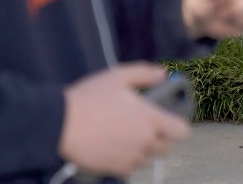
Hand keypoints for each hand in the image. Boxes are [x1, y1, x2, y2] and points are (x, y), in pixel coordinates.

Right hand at [58, 63, 190, 177]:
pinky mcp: (115, 170)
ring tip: (124, 134)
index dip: (177, 125)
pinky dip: (126, 160)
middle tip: (142, 125)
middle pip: (166, 147)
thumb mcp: (119, 76)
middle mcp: (145, 141)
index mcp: (151, 119)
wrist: (60, 125)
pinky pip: (130, 168)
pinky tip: (113, 145)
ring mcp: (131, 158)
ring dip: (142, 149)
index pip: (182, 131)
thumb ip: (146, 73)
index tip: (168, 120)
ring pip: (147, 158)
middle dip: (159, 137)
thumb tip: (163, 74)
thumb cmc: (89, 99)